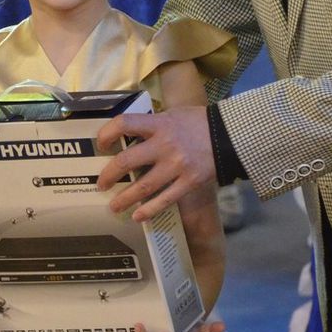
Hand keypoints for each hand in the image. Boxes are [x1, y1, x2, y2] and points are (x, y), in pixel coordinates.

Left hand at [95, 106, 215, 221]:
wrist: (230, 135)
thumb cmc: (197, 122)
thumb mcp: (171, 115)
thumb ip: (151, 124)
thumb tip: (128, 133)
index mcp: (158, 124)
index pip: (124, 123)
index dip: (107, 133)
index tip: (100, 145)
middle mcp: (164, 145)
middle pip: (127, 160)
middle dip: (109, 175)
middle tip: (100, 185)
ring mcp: (177, 166)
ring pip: (144, 186)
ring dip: (125, 198)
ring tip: (114, 207)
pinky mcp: (190, 182)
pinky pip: (166, 199)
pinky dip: (150, 210)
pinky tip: (138, 216)